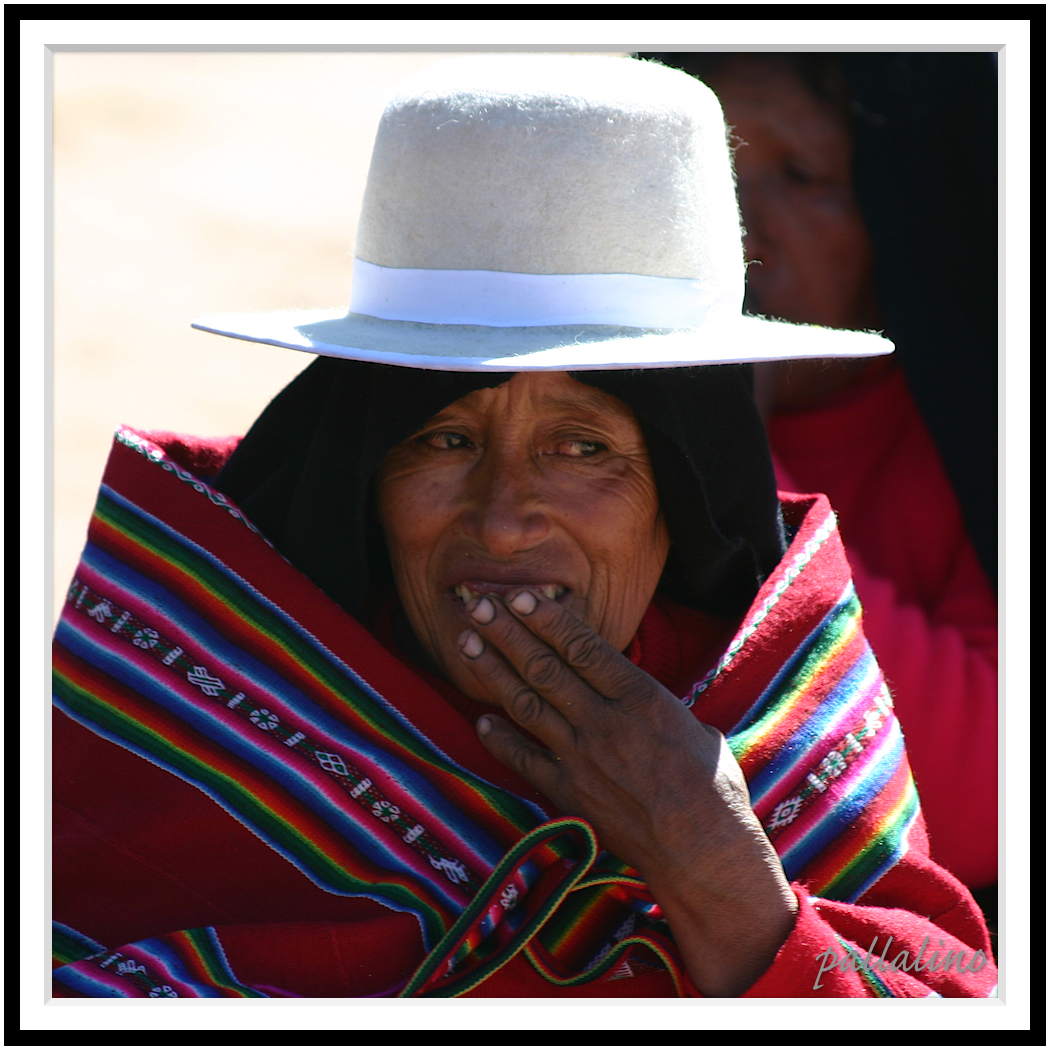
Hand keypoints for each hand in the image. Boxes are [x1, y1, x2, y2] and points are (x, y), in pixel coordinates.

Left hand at [456, 588, 797, 996]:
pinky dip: (499, 738)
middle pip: (544, 667)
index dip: (547, 618)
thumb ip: (653, 702)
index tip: (520, 595)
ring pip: (526, 704)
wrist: (701, 847)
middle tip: (477, 604)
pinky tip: (480, 718)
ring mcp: (581, 757)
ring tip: (466, 643)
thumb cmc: (711, 785)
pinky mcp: (568, 791)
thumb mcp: (692, 724)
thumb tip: (636, 691)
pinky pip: (524, 759)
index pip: (582, 647)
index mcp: (640, 698)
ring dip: (493, 671)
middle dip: (507, 632)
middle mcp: (604, 722)